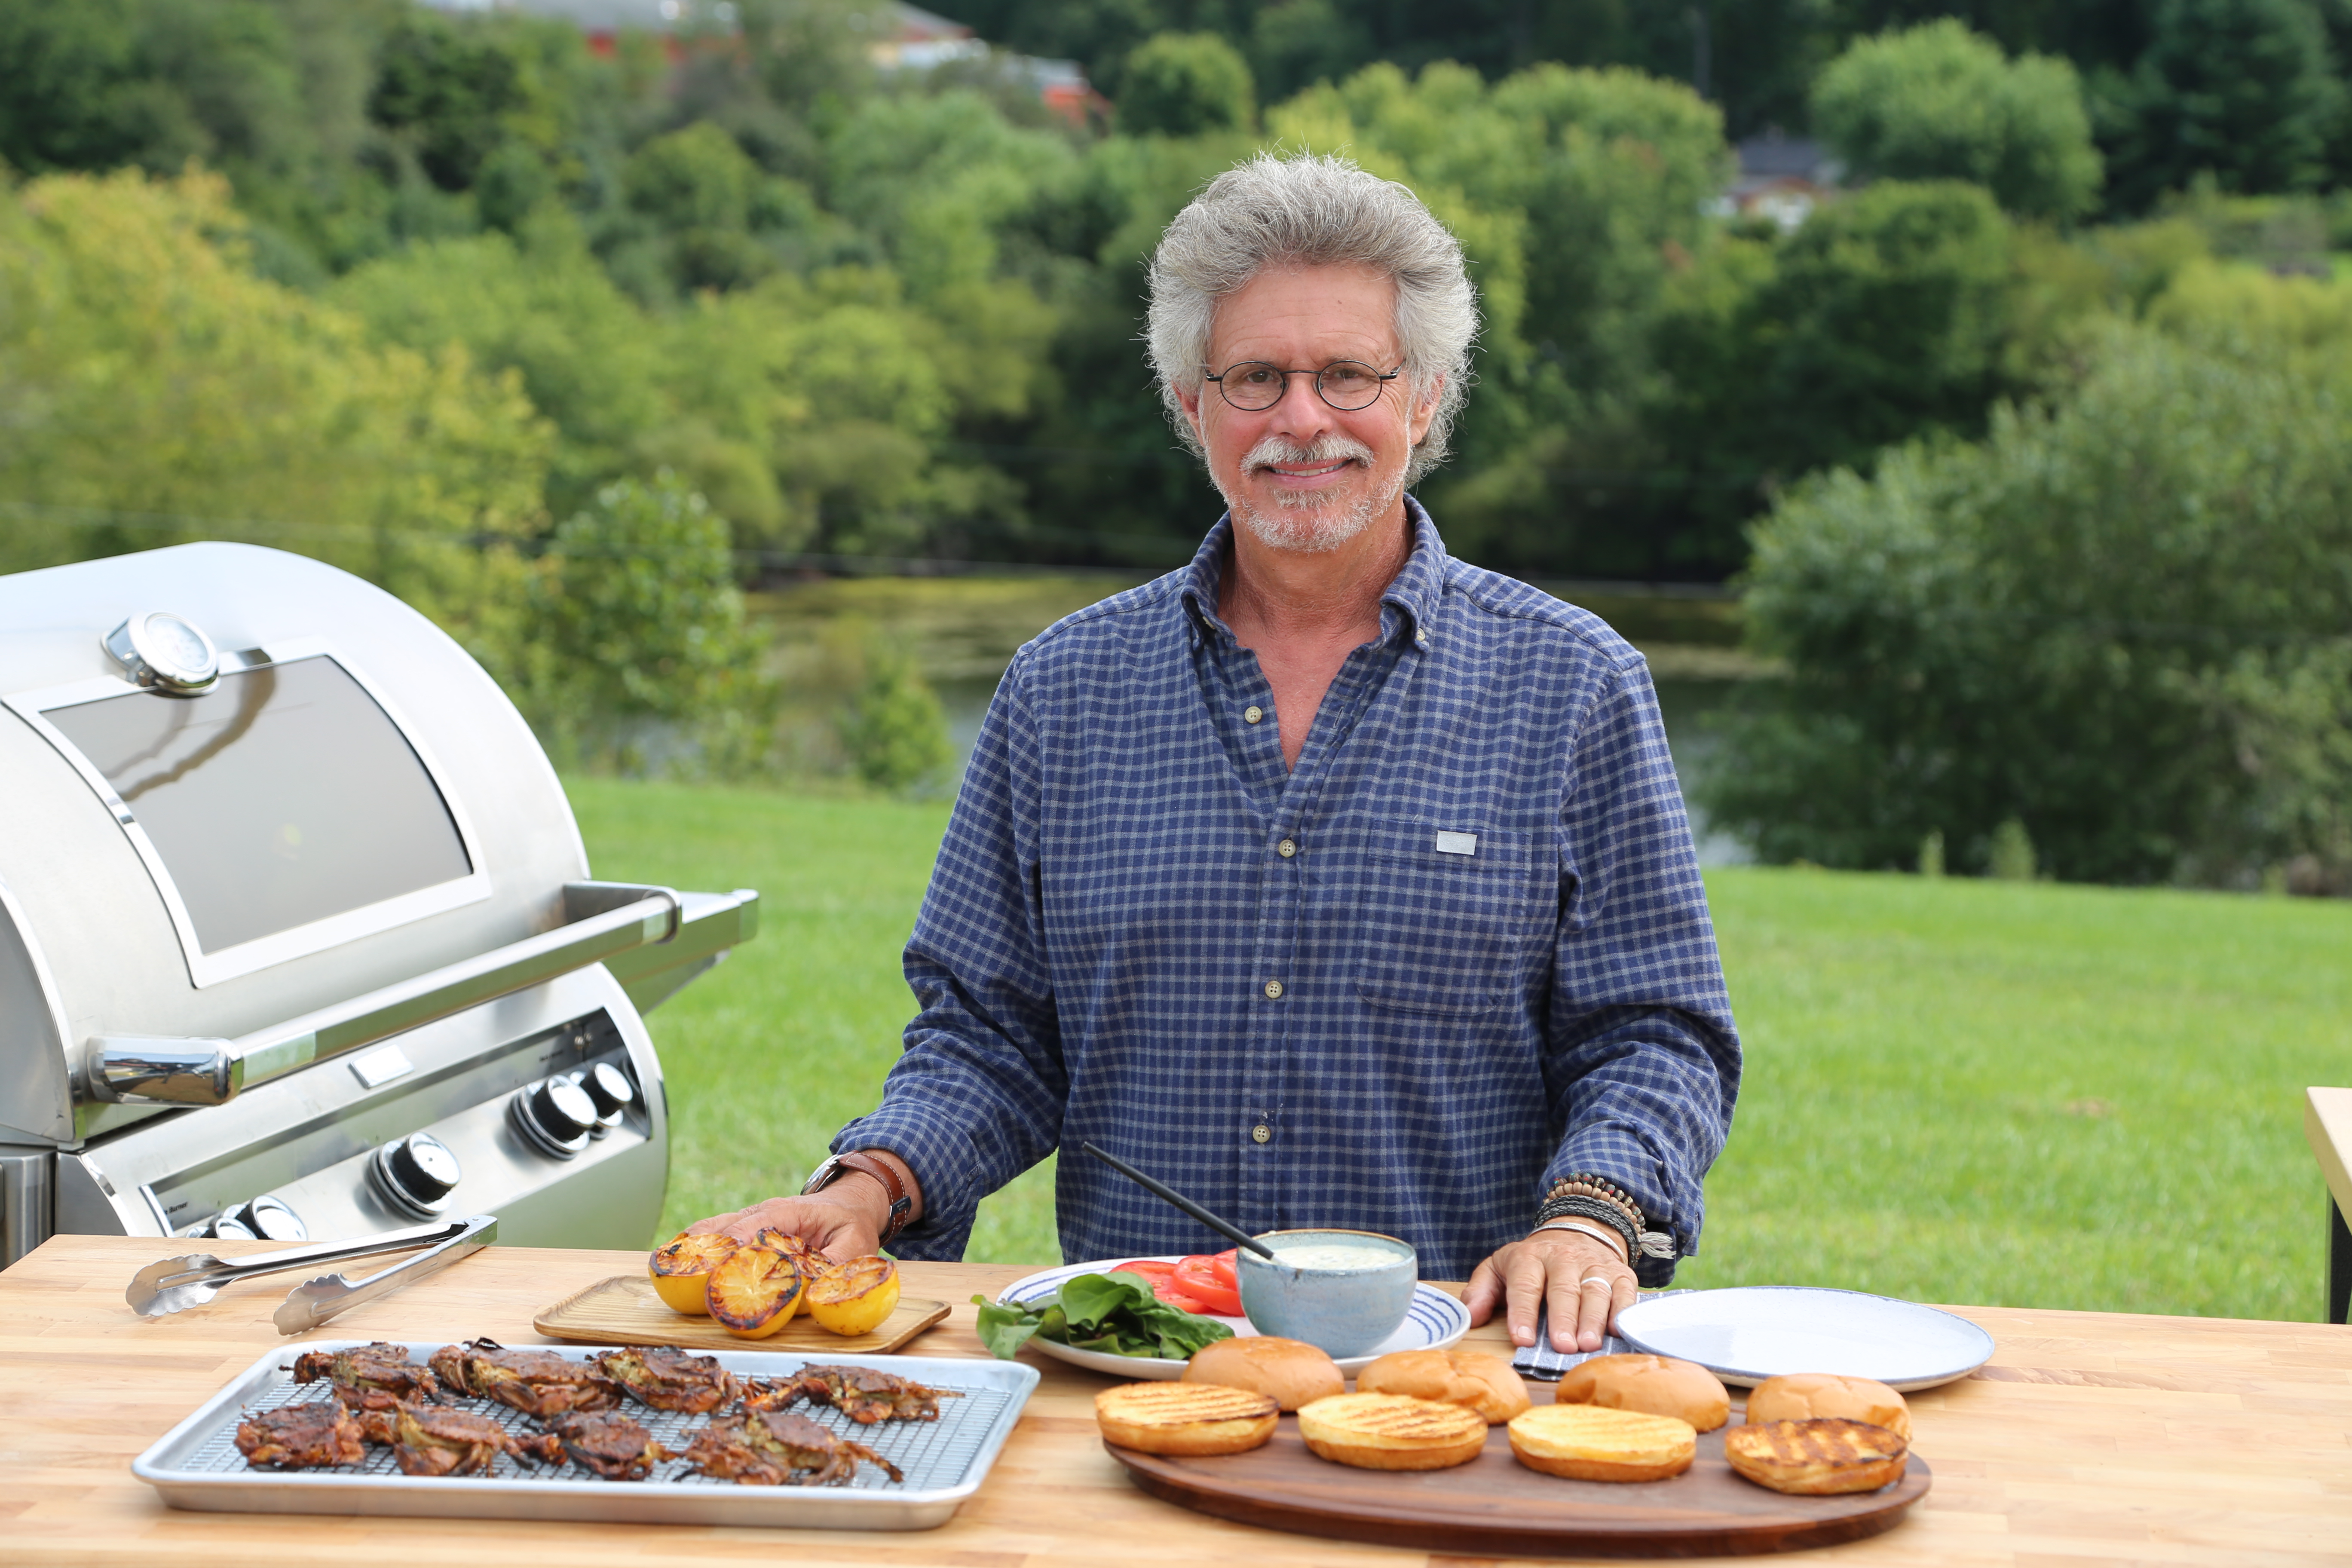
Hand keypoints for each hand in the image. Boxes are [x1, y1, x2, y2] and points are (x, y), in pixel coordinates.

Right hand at [683, 1180, 887, 1263]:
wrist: (849, 1203)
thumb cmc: (851, 1224)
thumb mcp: (855, 1245)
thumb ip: (836, 1266)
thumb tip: (814, 1291)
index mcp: (789, 1211)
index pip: (755, 1225)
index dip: (734, 1246)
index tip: (718, 1269)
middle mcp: (763, 1212)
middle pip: (724, 1227)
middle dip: (704, 1252)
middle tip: (683, 1277)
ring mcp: (749, 1219)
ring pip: (712, 1229)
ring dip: (692, 1248)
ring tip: (666, 1268)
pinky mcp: (742, 1230)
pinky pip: (713, 1235)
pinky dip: (695, 1247)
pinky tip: (675, 1264)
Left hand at [1464, 1228, 1636, 1353]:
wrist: (1575, 1233)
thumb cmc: (1532, 1263)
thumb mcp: (1498, 1268)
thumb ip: (1481, 1291)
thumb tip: (1471, 1317)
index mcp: (1529, 1257)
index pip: (1524, 1285)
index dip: (1523, 1312)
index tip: (1522, 1339)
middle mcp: (1563, 1257)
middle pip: (1563, 1289)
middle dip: (1563, 1318)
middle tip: (1563, 1346)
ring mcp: (1594, 1265)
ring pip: (1595, 1290)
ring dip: (1592, 1319)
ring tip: (1588, 1344)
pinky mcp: (1620, 1273)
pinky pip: (1624, 1292)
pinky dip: (1622, 1311)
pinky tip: (1616, 1331)